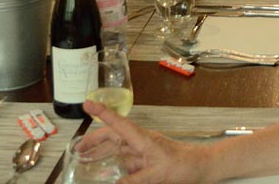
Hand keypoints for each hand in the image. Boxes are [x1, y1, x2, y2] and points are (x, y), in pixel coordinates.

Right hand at [82, 100, 203, 182]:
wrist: (201, 167)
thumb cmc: (184, 166)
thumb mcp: (158, 175)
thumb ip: (135, 180)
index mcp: (142, 140)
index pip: (118, 124)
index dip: (102, 113)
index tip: (87, 103)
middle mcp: (141, 142)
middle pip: (113, 136)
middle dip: (94, 139)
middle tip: (76, 148)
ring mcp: (144, 151)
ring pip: (117, 148)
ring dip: (101, 151)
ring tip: (84, 158)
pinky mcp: (147, 160)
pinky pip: (125, 159)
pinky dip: (113, 163)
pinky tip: (104, 170)